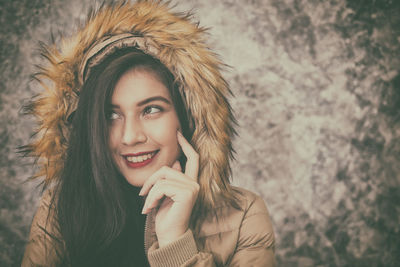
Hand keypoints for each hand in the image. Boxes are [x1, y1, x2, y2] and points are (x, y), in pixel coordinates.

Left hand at [139, 131, 198, 246]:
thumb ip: (171, 179)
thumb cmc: (166, 216)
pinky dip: (151, 198)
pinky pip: (161, 187)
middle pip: (167, 168)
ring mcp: (192, 188)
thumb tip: (174, 162)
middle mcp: (194, 183)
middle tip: (142, 194)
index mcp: (190, 182)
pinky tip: (149, 208)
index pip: (193, 158)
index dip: (186, 144)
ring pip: (162, 177)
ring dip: (150, 192)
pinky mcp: (187, 194)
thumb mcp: (165, 194)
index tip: (178, 132)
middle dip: (151, 180)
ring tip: (147, 205)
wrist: (169, 235)